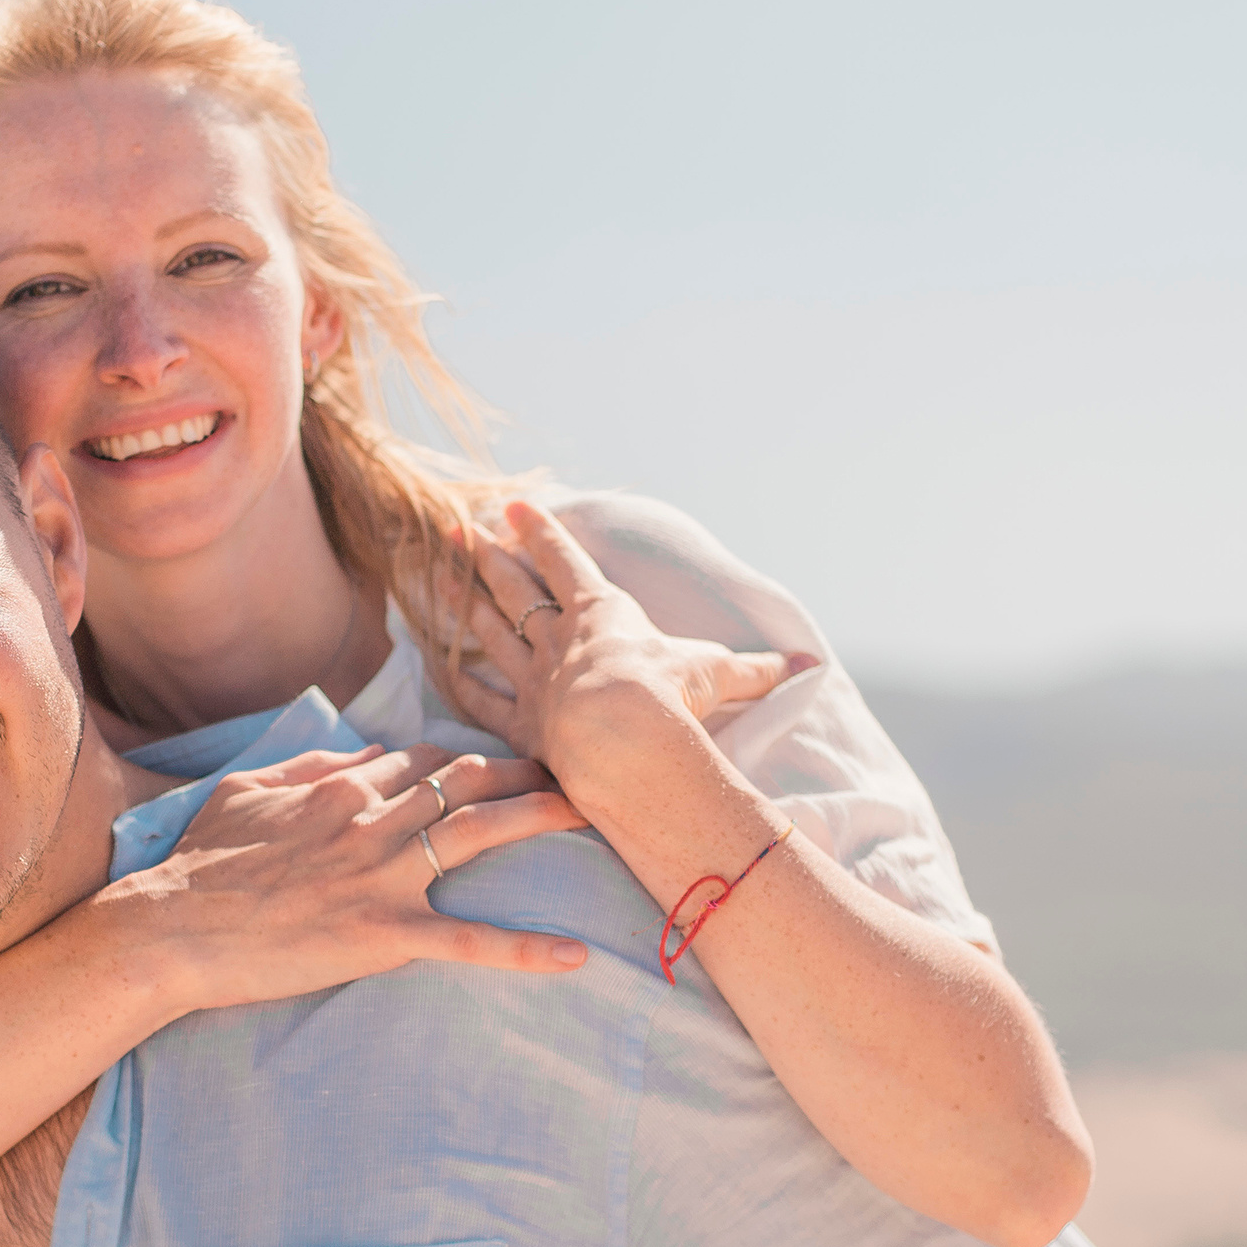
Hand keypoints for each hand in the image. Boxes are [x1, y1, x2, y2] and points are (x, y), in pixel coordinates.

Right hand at [140, 740, 589, 1008]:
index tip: (500, 769)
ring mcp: (381, 874)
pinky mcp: (384, 933)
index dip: (469, 761)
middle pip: (467, 780)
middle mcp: (371, 817)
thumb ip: (310, 765)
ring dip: (542, 818)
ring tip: (592, 816)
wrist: (172, 927)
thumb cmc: (199, 864)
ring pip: (480, 832)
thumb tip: (367, 754)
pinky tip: (573, 956)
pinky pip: (469, 940)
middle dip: (526, 771)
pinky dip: (524, 950)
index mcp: (341, 784)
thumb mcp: (246, 790)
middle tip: (573, 772)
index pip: (424, 758)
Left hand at [441, 501, 801, 801]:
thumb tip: (809, 667)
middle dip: (486, 557)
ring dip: (462, 604)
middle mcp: (560, 640)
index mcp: (603, 615)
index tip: (515, 508)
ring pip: (488, 633)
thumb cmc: (671, 698)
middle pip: (514, 589)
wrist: (625, 738)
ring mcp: (534, 681)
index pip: (565, 562)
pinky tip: (442, 670)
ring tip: (436, 578)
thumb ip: (757, 670)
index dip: (542, 533)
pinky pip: (480, 700)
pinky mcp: (520, 725)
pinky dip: (460, 684)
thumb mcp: (718, 675)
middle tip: (455, 531)